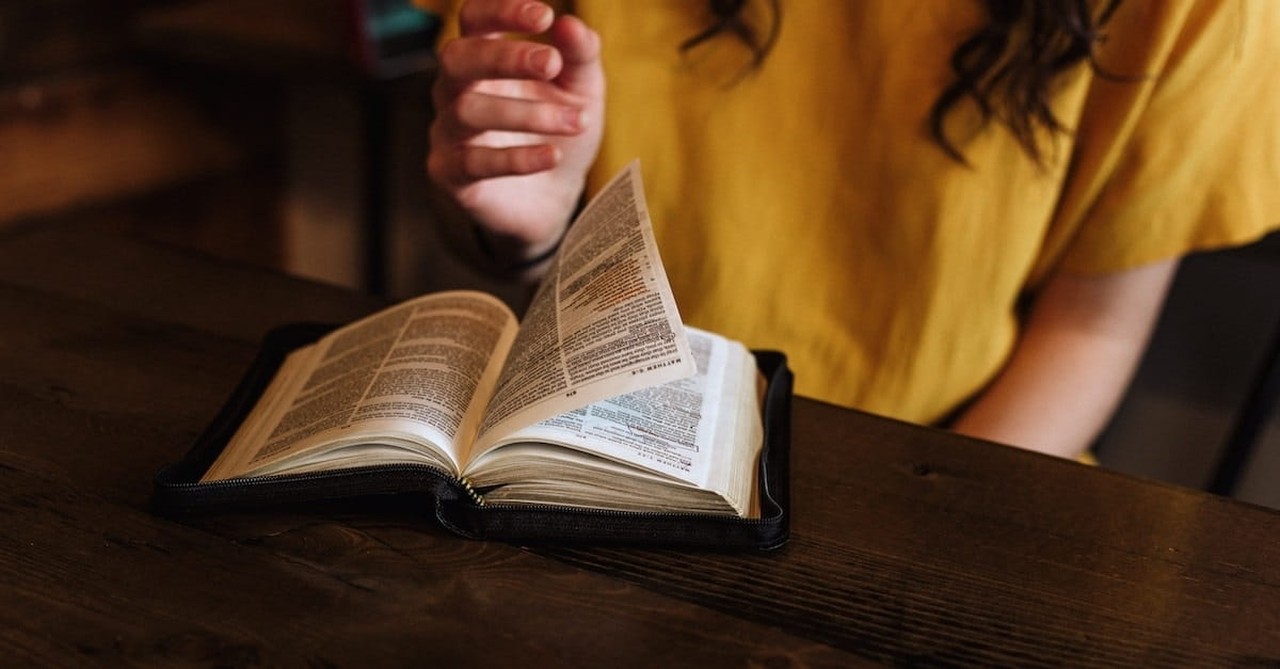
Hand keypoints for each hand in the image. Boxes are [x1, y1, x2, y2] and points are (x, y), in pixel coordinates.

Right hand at [427, 0, 604, 259]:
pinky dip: (516, 159)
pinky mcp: (450, 174)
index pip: (475, 19)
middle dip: (504, 57)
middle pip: (457, 58)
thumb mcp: (581, 90)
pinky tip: (553, 155)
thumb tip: (571, 24)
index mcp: (483, 57)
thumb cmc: (559, 129)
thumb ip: (580, 55)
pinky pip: (474, 163)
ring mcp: (448, 132)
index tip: (544, 16)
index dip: (501, 11)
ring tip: (574, 121)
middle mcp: (455, 89)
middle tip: (550, 63)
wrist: (553, 197)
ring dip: (525, 113)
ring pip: (467, 112)